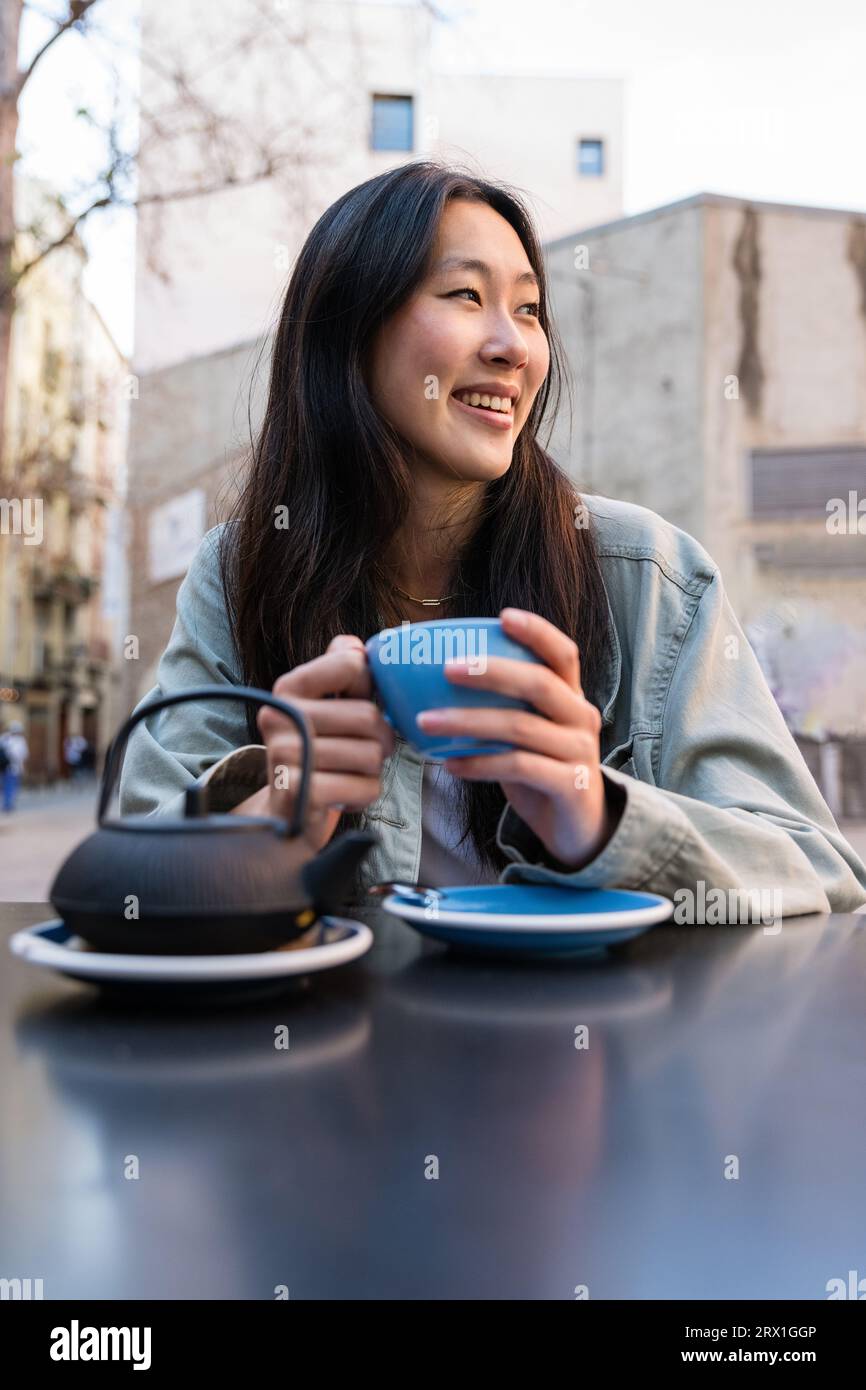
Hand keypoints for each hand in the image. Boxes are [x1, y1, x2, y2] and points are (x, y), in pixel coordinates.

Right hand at [234, 635, 395, 852]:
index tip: (355, 706)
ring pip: (372, 755)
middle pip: (369, 717)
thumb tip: (357, 644)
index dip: (370, 689)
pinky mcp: (300, 793)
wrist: (290, 811)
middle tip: (363, 751)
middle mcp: (280, 717)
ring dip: (371, 770)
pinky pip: (367, 787)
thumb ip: (340, 668)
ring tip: (347, 773)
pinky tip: (341, 794)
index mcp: (288, 688)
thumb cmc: (320, 751)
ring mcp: (285, 756)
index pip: (352, 664)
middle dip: (380, 740)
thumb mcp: (327, 704)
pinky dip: (364, 794)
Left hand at [415, 608, 623, 869]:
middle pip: (539, 683)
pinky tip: (449, 764)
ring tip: (426, 722)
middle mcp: (581, 718)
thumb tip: (431, 684)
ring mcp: (579, 752)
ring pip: (521, 727)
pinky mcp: (570, 785)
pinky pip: (518, 767)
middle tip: (446, 668)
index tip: (502, 617)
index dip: (537, 632)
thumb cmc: (542, 771)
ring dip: (468, 722)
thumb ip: (501, 708)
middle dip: (491, 672)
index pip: (563, 654)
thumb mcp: (527, 733)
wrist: (580, 828)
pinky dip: (479, 763)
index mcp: (572, 697)